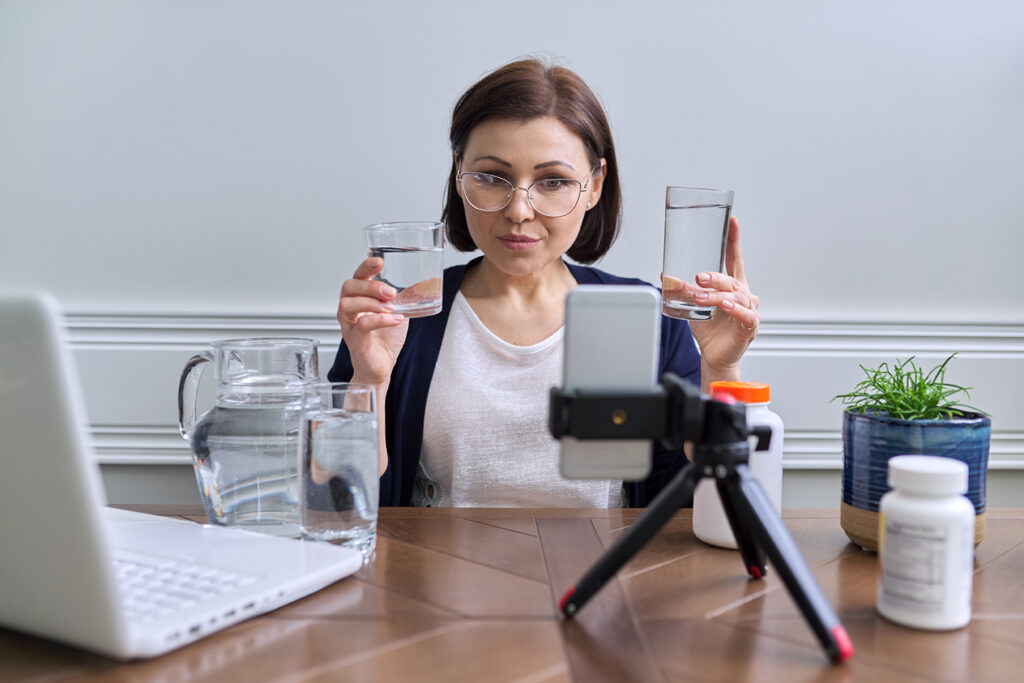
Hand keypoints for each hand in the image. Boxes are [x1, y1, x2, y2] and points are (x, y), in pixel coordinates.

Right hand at [337, 257, 408, 384]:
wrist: (381, 366)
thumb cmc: (385, 339)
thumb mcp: (397, 311)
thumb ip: (403, 298)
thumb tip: (424, 282)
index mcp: (358, 298)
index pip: (356, 276)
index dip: (365, 267)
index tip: (379, 262)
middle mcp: (349, 309)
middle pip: (349, 287)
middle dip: (370, 286)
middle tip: (390, 291)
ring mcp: (349, 325)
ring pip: (348, 305)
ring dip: (371, 302)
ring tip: (391, 307)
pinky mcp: (355, 340)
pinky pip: (362, 325)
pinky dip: (381, 320)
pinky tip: (395, 320)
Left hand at [672, 217, 758, 383]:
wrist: (714, 357)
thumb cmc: (708, 330)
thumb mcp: (691, 306)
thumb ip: (683, 290)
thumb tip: (665, 276)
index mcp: (732, 286)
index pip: (734, 259)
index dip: (733, 240)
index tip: (732, 221)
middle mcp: (743, 295)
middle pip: (732, 279)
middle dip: (715, 277)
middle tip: (699, 277)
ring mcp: (749, 310)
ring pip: (736, 297)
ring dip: (718, 296)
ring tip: (702, 298)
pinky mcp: (750, 327)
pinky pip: (746, 316)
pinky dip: (736, 310)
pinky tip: (726, 307)